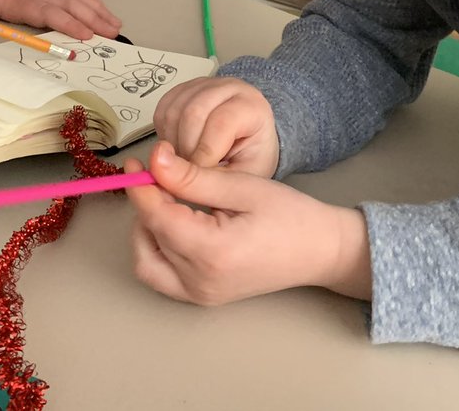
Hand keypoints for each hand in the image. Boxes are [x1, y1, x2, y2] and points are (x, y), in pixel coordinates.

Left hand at [125, 143, 371, 304]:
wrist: (320, 251)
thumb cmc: (290, 216)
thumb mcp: (243, 187)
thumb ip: (193, 176)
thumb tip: (155, 161)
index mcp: (212, 253)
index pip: (156, 217)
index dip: (141, 187)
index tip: (137, 162)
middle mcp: (201, 282)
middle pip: (148, 238)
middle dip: (146, 205)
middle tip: (159, 178)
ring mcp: (201, 295)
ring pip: (147, 262)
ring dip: (147, 230)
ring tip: (168, 202)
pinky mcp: (204, 297)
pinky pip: (163, 275)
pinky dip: (158, 249)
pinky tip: (175, 225)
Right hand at [153, 77, 279, 176]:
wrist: (246, 149)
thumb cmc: (248, 162)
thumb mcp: (240, 179)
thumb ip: (208, 179)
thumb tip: (168, 170)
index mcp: (252, 106)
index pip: (221, 123)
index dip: (204, 154)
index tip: (201, 178)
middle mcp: (229, 88)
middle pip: (193, 113)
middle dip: (186, 150)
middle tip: (192, 171)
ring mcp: (204, 86)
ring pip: (173, 112)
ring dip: (172, 145)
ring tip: (187, 162)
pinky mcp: (182, 91)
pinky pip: (162, 111)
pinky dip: (165, 136)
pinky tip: (179, 147)